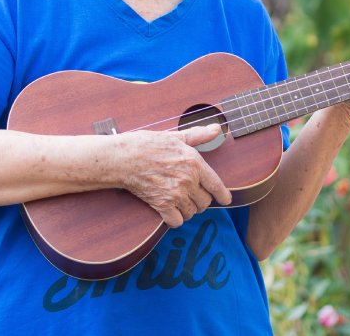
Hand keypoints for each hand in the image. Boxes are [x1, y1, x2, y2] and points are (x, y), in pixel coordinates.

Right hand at [117, 124, 231, 227]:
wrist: (123, 158)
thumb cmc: (148, 144)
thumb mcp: (176, 137)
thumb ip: (198, 136)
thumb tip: (217, 129)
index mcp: (194, 163)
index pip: (216, 185)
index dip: (223, 195)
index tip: (225, 199)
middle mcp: (188, 180)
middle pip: (205, 201)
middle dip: (201, 200)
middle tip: (193, 196)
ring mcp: (175, 194)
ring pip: (192, 212)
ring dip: (188, 210)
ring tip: (181, 202)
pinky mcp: (161, 205)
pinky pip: (177, 221)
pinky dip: (175, 219)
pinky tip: (171, 211)